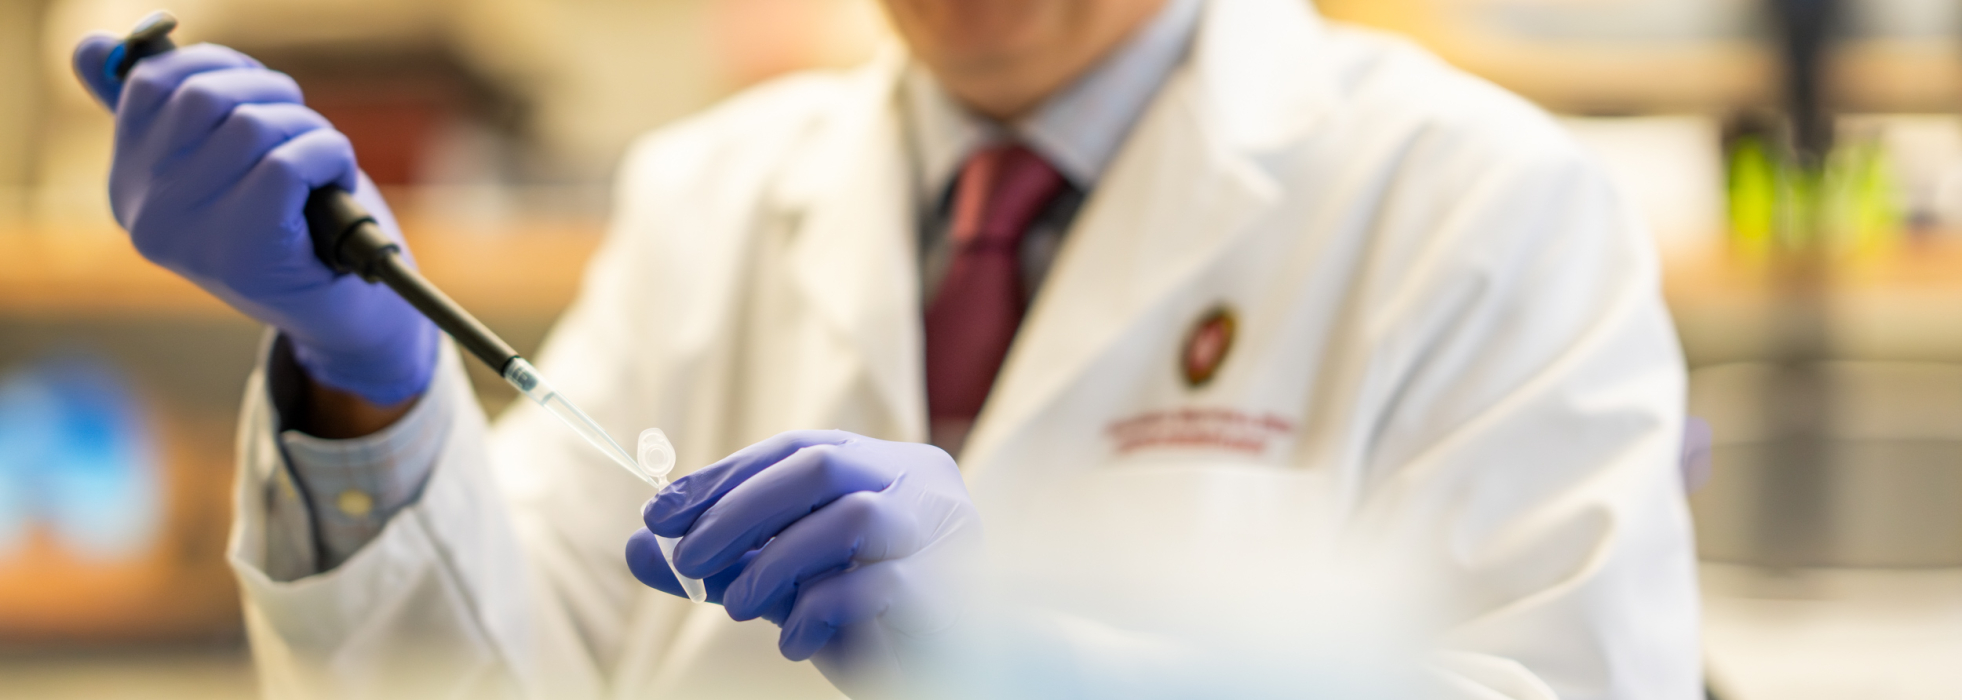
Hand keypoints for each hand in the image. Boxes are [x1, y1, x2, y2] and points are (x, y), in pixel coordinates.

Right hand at [72, 35, 435, 405]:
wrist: (346, 314)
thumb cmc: (295, 224)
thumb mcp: (225, 163)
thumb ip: (168, 114)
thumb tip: (94, 49)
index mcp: (130, 183)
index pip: (152, 83)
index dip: (222, 68)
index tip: (261, 95)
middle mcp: (144, 212)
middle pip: (206, 96)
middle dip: (273, 96)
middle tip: (303, 131)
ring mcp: (188, 236)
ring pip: (250, 125)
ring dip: (308, 128)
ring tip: (321, 163)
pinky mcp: (242, 251)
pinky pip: (288, 163)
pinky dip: (329, 157)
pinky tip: (336, 184)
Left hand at [626, 431, 982, 691]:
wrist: (945, 672)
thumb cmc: (867, 621)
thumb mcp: (784, 585)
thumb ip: (722, 563)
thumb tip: (635, 549)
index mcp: (882, 465)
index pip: (795, 450)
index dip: (723, 477)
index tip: (659, 514)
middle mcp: (919, 480)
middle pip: (819, 466)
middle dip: (739, 510)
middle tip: (686, 558)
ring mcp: (941, 528)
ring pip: (850, 517)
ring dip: (775, 561)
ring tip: (738, 606)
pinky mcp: (948, 585)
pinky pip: (872, 585)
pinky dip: (816, 612)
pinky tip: (791, 643)